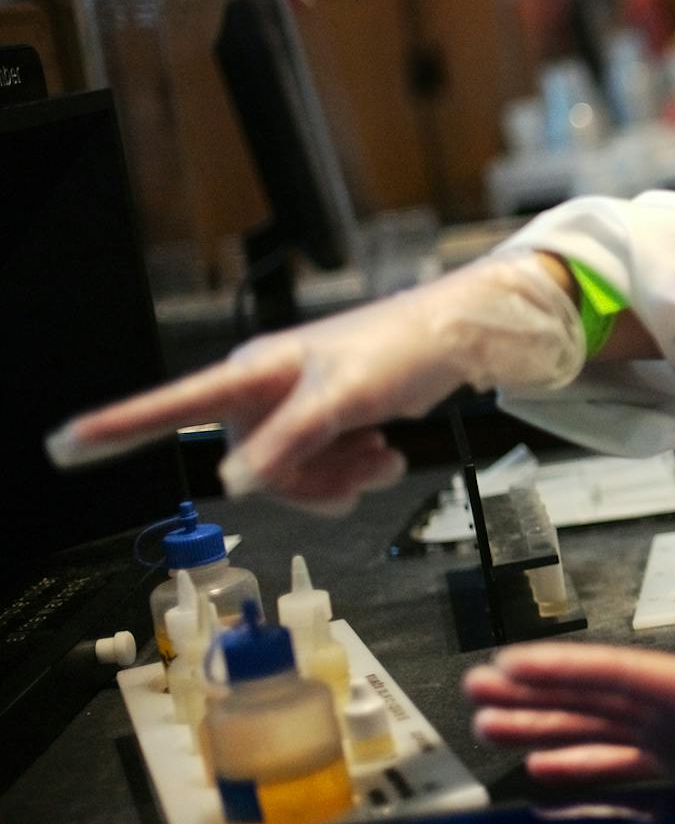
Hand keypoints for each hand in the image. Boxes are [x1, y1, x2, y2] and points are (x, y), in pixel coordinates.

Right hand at [46, 253, 583, 512]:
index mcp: (255, 374)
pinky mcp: (328, 422)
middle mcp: (266, 391)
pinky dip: (356, 471)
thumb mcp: (345, 400)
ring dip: (340, 477)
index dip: (116, 428)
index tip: (64, 445)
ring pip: (291, 477)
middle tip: (360, 458)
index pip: (171, 405)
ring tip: (379, 451)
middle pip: (250, 467)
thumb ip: (289, 443)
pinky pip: (323, 472)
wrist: (462, 340)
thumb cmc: (403, 348)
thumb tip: (236, 484)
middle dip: (307, 478)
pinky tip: (385, 451)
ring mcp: (298, 409)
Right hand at [466, 642, 674, 791]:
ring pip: (601, 728)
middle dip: (534, 695)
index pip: (614, 671)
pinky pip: (628, 764)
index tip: (503, 666)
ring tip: (492, 731)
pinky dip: (588, 768)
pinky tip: (550, 772)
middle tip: (474, 694)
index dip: (558, 670)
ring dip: (550, 730)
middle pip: (593, 696)